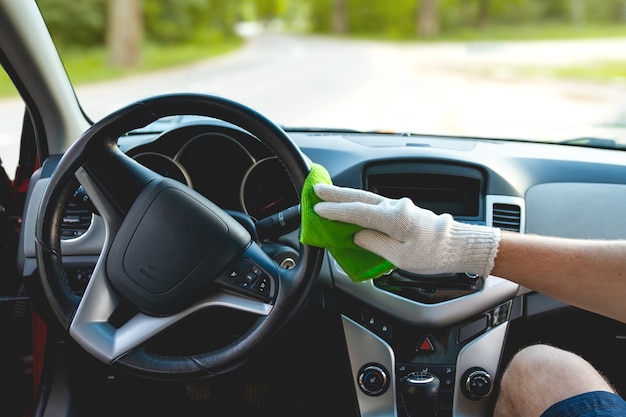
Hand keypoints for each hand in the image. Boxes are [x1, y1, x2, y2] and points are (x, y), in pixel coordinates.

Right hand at [313, 184, 500, 276]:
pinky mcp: (405, 212)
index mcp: (393, 217)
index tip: (317, 208)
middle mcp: (396, 207)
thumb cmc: (434, 254)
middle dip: (336, 193)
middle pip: (360, 197)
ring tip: (330, 195)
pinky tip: (355, 206)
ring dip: (348, 197)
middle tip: (316, 189)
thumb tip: (358, 236)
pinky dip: (361, 203)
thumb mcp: (400, 257)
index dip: (335, 210)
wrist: (462, 246)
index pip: (356, 211)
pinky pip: (377, 205)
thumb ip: (374, 244)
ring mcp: (401, 207)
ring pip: (368, 198)